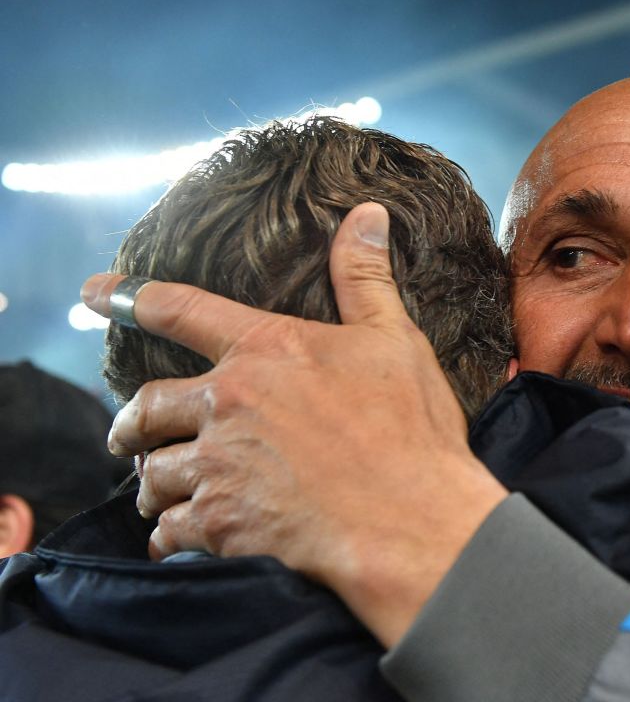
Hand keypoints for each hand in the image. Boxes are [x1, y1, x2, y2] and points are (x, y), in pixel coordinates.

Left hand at [81, 202, 507, 646]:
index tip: (94, 293)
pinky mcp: (220, 523)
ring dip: (154, 484)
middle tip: (126, 436)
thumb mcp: (395, 340)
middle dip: (130, 424)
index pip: (180, 310)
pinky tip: (176, 540)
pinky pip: (169, 528)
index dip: (131, 297)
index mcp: (265, 349)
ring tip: (160, 495)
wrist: (410, 519)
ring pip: (155, 472)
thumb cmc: (409, 429)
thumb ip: (366, 277)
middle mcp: (228, 402)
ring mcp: (219, 465)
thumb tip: (366, 212)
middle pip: (147, 407)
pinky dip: (169, 535)